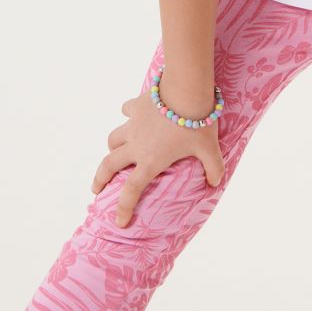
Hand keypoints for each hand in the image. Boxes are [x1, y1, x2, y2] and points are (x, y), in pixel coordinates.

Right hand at [90, 82, 225, 227]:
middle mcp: (136, 146)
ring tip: (115, 151)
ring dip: (112, 147)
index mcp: (151, 161)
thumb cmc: (197, 122)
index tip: (119, 221)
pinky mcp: (136, 105)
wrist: (186, 90)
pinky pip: (126, 110)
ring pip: (113, 139)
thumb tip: (215, 182)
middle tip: (96, 189)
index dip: (123, 208)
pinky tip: (132, 113)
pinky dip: (127, 114)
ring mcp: (133, 125)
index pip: (131, 190)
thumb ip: (213, 168)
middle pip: (109, 166)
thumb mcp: (209, 149)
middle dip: (100, 179)